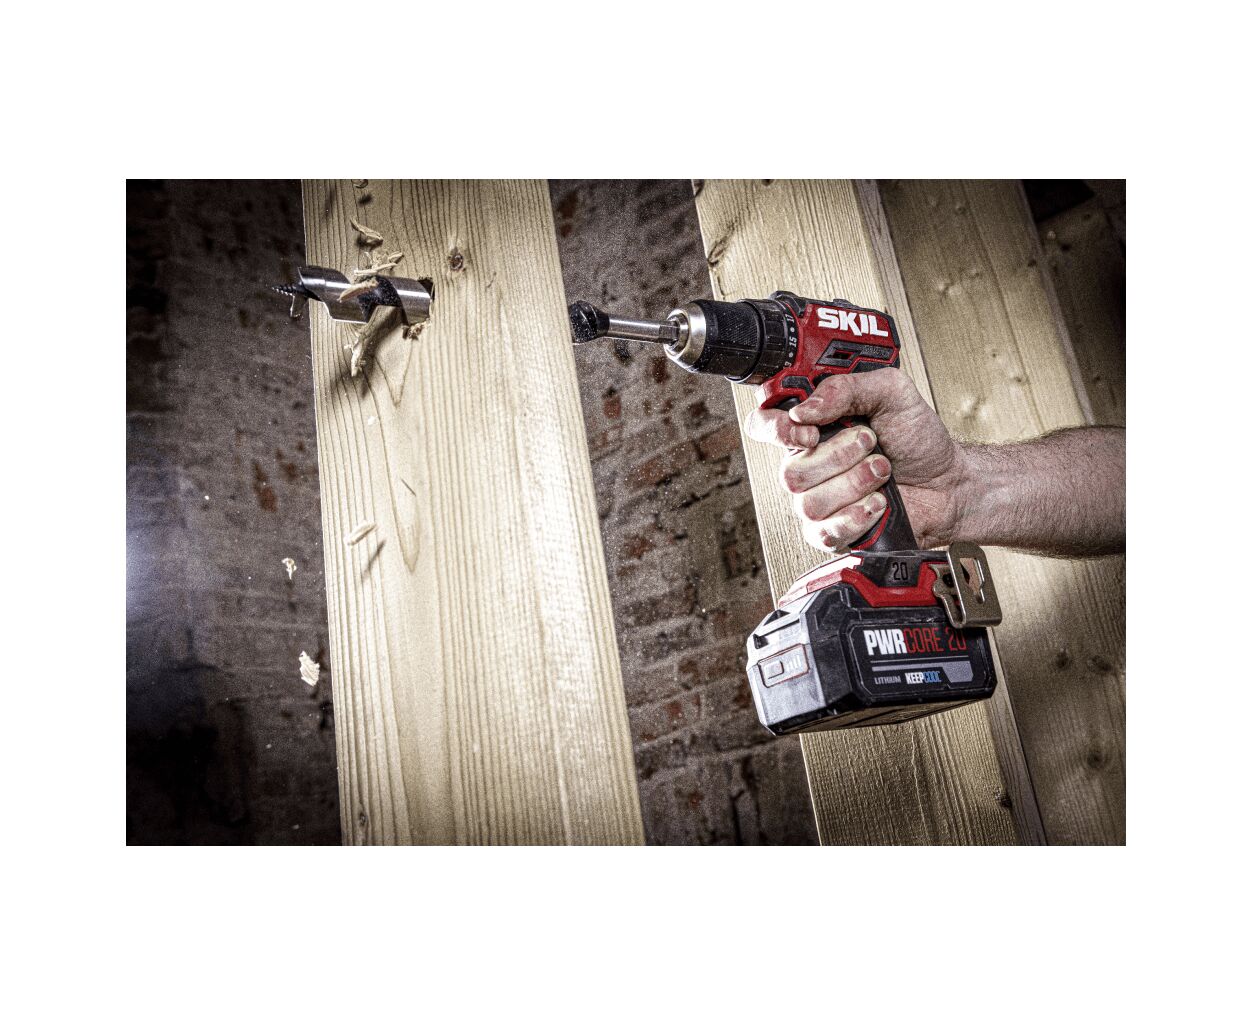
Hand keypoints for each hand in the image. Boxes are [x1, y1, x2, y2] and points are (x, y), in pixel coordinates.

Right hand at [744, 368, 966, 551]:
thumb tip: (805, 408)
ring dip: (855, 485)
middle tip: (871, 444)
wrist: (948, 482)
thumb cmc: (918, 439)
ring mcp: (818, 500)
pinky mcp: (832, 532)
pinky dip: (857, 516)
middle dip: (840, 456)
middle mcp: (808, 463)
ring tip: (881, 472)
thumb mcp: (891, 392)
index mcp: (812, 426)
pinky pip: (824, 532)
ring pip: (808, 503)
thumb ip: (847, 387)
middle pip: (789, 471)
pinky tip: (876, 503)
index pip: (764, 426)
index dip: (777, 430)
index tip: (810, 430)